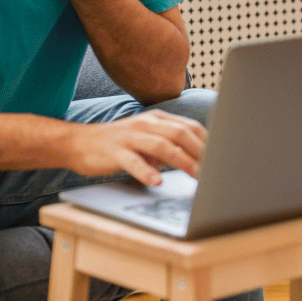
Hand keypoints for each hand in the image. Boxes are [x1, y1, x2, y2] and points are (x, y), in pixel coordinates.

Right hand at [66, 111, 206, 184]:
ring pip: (160, 145)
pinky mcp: (114, 151)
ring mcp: (129, 137)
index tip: (222, 158)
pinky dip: (146, 171)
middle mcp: (145, 124)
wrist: (79, 143)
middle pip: (179, 133)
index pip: (190, 127)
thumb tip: (198, 159)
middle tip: (215, 169)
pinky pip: (132, 161)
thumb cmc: (118, 144)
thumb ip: (170, 146)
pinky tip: (156, 181)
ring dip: (181, 160)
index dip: (208, 143)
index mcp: (157, 120)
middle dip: (200, 151)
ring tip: (195, 174)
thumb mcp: (148, 141)